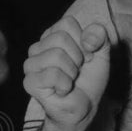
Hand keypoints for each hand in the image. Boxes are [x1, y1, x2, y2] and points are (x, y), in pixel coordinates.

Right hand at [23, 16, 110, 130]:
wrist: (84, 108)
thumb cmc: (89, 80)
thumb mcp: (101, 54)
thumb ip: (100, 37)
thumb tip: (89, 37)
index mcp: (52, 36)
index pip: (67, 22)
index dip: (83, 40)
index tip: (87, 56)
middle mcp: (38, 48)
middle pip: (60, 37)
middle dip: (78, 57)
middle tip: (78, 71)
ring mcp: (31, 65)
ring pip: (56, 55)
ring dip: (72, 72)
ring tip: (70, 81)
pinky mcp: (29, 82)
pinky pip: (52, 74)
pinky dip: (65, 84)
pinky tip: (63, 90)